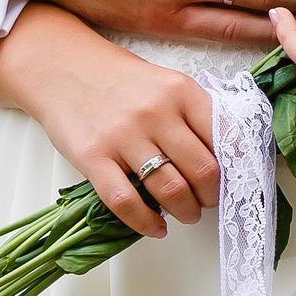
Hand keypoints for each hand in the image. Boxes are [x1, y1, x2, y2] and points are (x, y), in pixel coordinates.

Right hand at [0, 6, 219, 236]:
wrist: (61, 67)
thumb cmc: (120, 81)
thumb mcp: (166, 84)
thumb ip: (196, 115)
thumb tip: (228, 158)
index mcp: (181, 91)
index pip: (226, 139)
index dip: (235, 168)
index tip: (233, 181)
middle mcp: (156, 113)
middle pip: (203, 172)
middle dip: (212, 197)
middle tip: (208, 202)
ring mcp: (123, 136)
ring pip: (171, 191)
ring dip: (186, 212)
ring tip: (186, 214)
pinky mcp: (92, 158)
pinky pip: (127, 202)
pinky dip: (147, 223)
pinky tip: (156, 228)